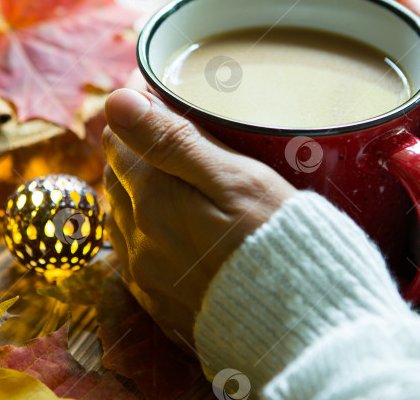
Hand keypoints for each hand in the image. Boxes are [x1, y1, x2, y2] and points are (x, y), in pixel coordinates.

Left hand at [102, 78, 294, 345]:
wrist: (304, 329)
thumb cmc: (280, 244)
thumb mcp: (235, 180)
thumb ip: (171, 141)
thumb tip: (115, 101)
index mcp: (154, 199)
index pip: (121, 138)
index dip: (137, 109)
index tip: (159, 90)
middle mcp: (139, 238)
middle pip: (117, 175)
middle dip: (134, 146)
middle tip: (169, 126)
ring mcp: (146, 275)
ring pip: (121, 213)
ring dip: (135, 188)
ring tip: (171, 172)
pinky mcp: (158, 302)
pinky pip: (132, 254)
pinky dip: (143, 228)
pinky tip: (168, 223)